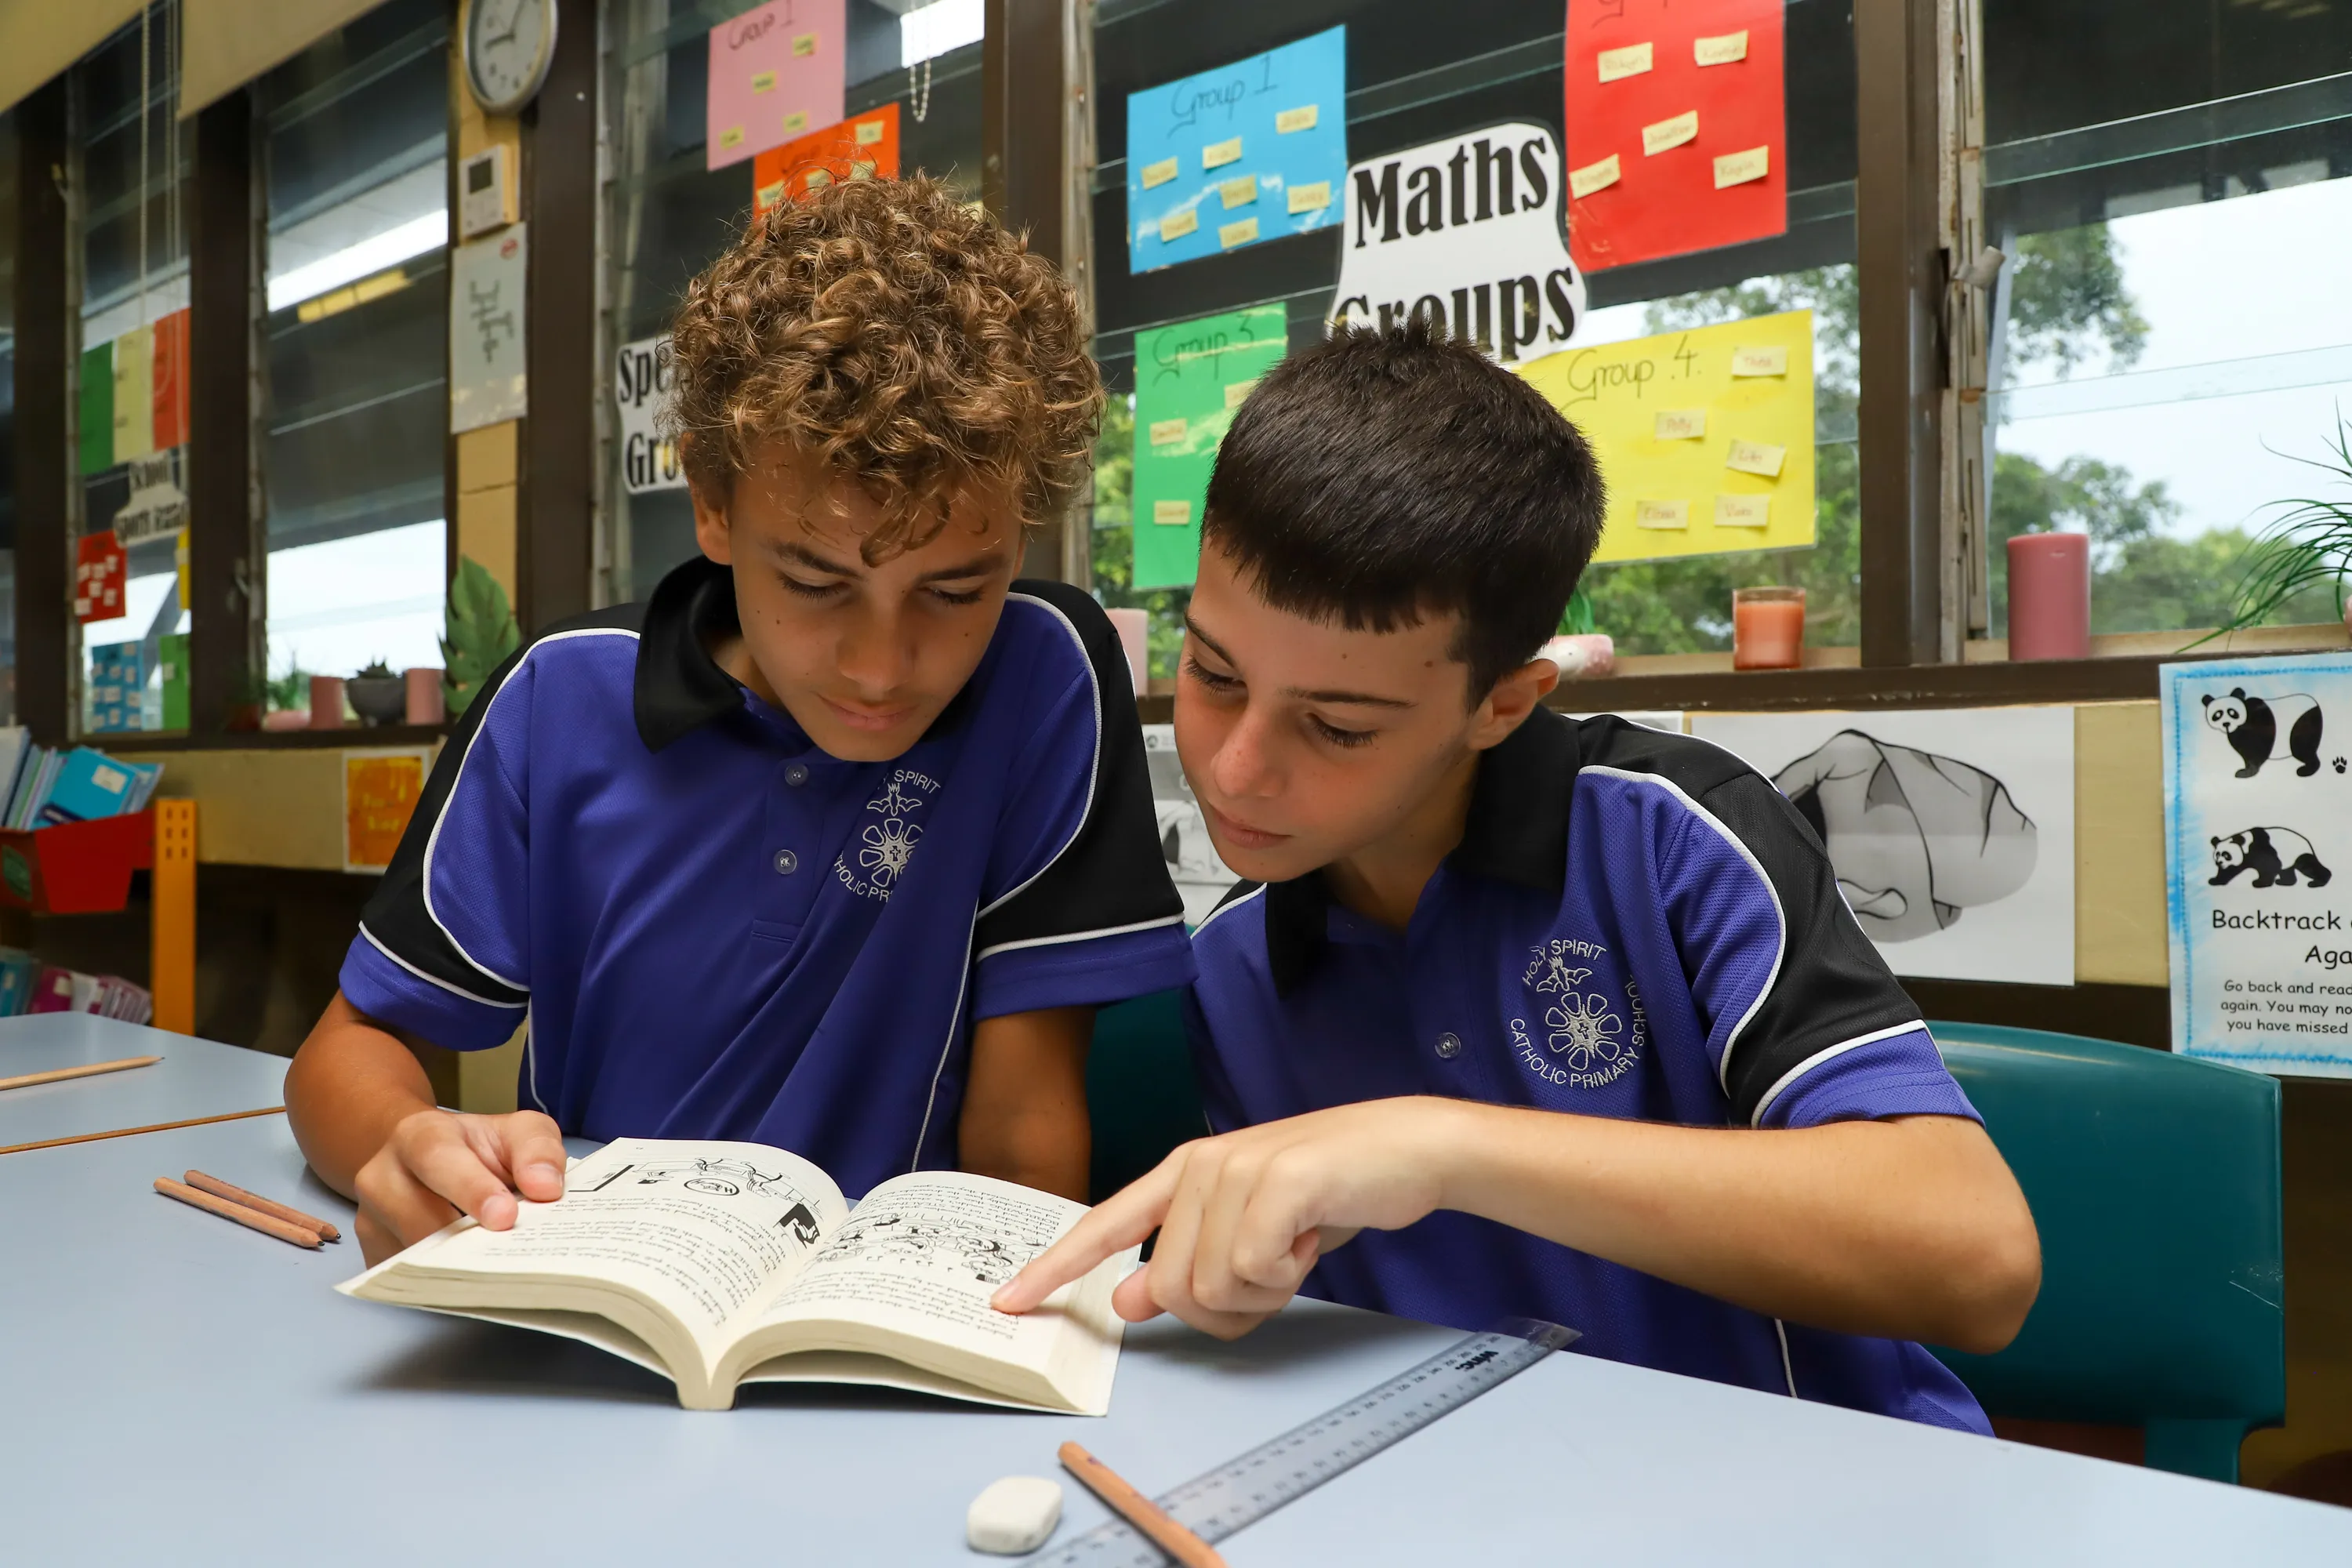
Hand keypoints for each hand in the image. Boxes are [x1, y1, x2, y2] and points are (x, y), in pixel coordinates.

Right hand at [352, 1108, 567, 1264]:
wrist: (431, 1159)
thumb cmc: (478, 1148)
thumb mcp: (517, 1132)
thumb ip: (538, 1150)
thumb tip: (545, 1188)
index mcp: (418, 1135)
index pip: (437, 1158)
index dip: (470, 1188)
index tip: (505, 1216)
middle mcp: (382, 1175)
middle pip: (418, 1217)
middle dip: (466, 1240)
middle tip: (509, 1255)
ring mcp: (370, 1219)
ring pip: (412, 1255)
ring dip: (457, 1266)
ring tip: (498, 1267)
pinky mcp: (373, 1254)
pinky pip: (408, 1278)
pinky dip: (444, 1282)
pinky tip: (476, 1278)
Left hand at [990, 1098, 1466, 1339]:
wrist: (1409, 1149)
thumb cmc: (1330, 1193)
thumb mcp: (1252, 1232)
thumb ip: (1190, 1261)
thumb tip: (1130, 1299)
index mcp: (1184, 1173)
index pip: (1104, 1225)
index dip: (1054, 1268)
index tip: (1007, 1304)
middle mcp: (1199, 1165)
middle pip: (1173, 1288)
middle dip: (1227, 1307)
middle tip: (1276, 1272)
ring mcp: (1235, 1168)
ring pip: (1209, 1287)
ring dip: (1264, 1292)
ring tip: (1296, 1247)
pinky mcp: (1276, 1181)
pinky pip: (1253, 1271)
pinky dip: (1288, 1275)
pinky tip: (1312, 1237)